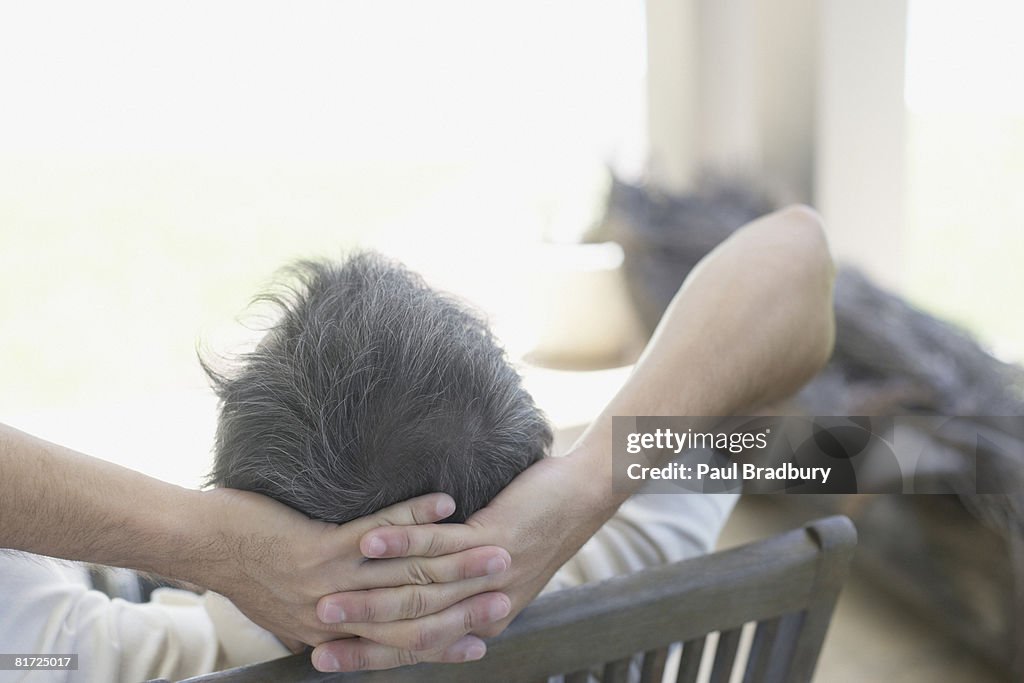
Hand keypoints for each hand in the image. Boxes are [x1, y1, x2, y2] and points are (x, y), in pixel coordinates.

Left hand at [193, 488, 514, 660]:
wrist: (204, 546)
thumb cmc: (246, 571)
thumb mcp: (288, 611)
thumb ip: (325, 620)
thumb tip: (351, 627)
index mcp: (334, 634)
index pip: (405, 644)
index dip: (450, 640)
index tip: (486, 633)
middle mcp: (339, 616)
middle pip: (418, 611)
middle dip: (469, 599)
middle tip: (509, 585)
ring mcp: (332, 583)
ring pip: (408, 574)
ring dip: (457, 556)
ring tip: (495, 544)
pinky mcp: (322, 549)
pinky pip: (381, 532)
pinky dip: (416, 515)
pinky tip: (446, 501)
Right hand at [312, 453, 610, 670]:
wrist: (577, 500)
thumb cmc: (530, 529)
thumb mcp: (489, 573)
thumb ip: (451, 590)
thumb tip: (402, 595)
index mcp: (480, 622)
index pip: (414, 647)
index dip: (366, 654)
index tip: (321, 656)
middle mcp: (483, 608)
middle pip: (408, 627)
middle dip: (357, 631)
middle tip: (312, 631)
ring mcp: (485, 575)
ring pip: (416, 589)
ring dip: (367, 592)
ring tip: (323, 593)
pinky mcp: (491, 540)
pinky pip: (438, 545)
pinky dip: (399, 541)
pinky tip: (367, 539)